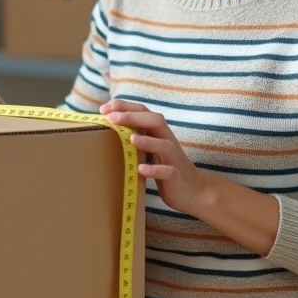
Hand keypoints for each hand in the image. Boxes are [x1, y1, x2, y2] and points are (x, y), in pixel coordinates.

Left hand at [101, 99, 208, 214]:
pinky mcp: (176, 177)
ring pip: (164, 145)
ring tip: (130, 139)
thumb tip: (107, 131)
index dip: (126, 107)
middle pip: (156, 121)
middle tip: (112, 118)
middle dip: (133, 117)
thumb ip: (137, 139)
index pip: (144, 112)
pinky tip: (141, 169)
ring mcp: (173, 159)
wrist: (193, 190)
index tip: (104, 108)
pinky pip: (168, 171)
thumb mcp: (150, 150)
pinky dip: (155, 169)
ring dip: (147, 141)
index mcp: (159, 133)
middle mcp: (167, 141)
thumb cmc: (165, 168)